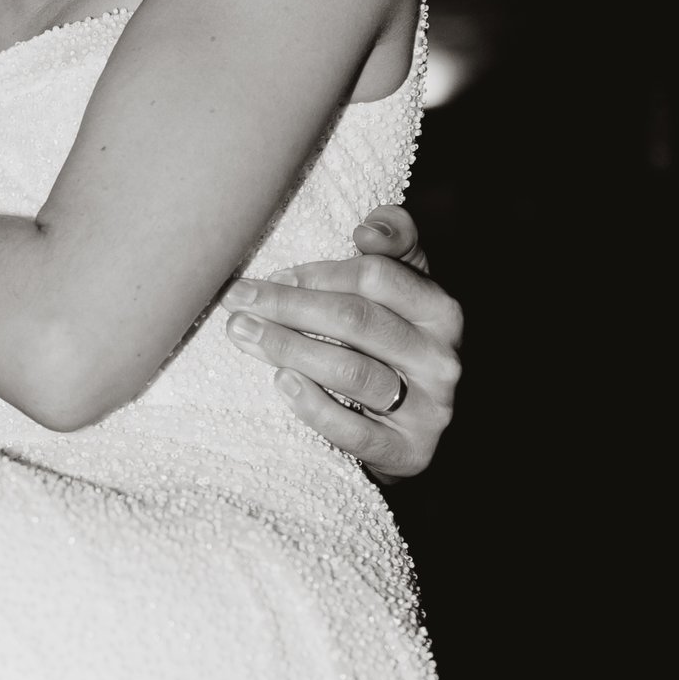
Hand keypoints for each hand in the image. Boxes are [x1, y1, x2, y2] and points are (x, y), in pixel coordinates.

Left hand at [224, 207, 461, 479]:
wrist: (412, 431)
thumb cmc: (394, 346)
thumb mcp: (404, 292)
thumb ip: (394, 247)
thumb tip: (369, 228)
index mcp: (440, 310)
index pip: (376, 276)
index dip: (318, 273)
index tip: (273, 275)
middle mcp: (440, 357)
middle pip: (356, 320)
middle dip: (289, 306)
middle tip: (238, 301)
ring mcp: (428, 408)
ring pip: (351, 371)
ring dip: (288, 348)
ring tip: (243, 334)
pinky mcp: (408, 451)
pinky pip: (353, 429)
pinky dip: (312, 405)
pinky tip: (280, 383)